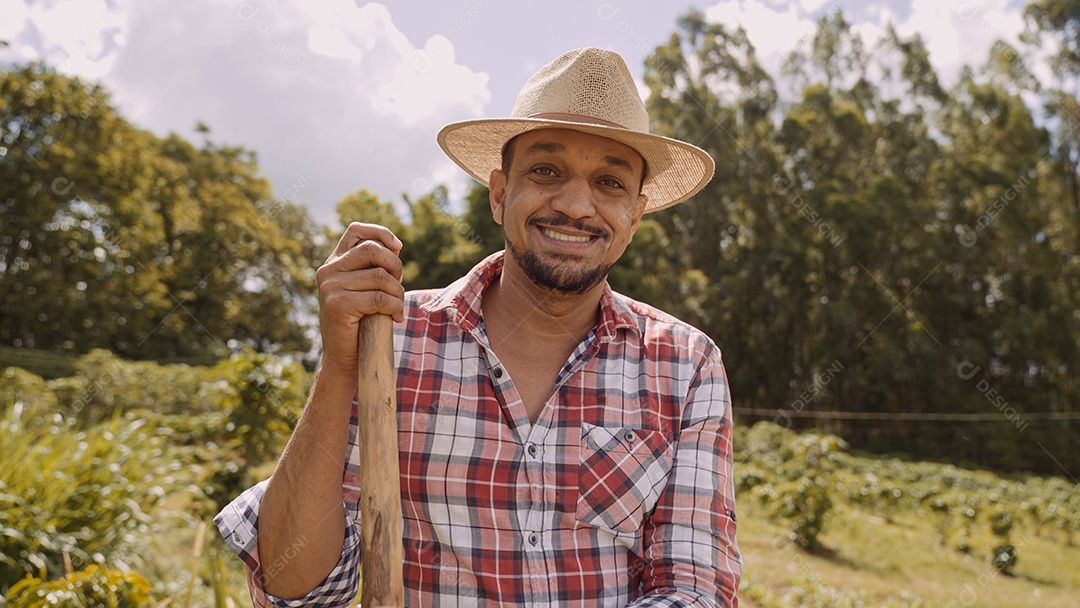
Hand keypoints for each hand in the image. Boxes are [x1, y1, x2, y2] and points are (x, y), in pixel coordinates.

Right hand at [316, 222, 404, 379]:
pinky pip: (380, 298)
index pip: (356, 231)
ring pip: (380, 276)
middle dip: (395, 266)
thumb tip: (396, 247)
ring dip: (398, 293)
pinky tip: (394, 318)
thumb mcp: (367, 289)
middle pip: (372, 250)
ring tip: (396, 307)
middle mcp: (328, 271)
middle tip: (399, 286)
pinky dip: (395, 307)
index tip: (398, 247)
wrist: (346, 358)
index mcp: (334, 263)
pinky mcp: (338, 305)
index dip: (380, 233)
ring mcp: (330, 287)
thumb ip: (375, 268)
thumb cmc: (362, 323)